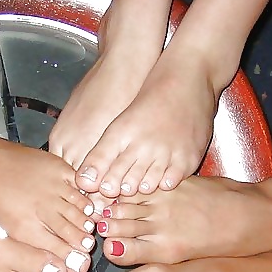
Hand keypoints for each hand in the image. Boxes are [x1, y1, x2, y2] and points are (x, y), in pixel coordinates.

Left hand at [73, 54, 218, 198]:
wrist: (186, 79)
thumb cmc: (149, 101)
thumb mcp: (119, 125)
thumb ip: (101, 155)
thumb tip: (84, 183)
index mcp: (119, 136)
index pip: (102, 177)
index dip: (101, 188)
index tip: (102, 191)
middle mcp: (141, 145)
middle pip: (123, 185)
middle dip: (119, 192)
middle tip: (120, 192)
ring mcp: (166, 152)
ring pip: (146, 187)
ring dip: (141, 189)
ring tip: (140, 183)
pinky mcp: (187, 157)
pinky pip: (170, 184)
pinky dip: (163, 184)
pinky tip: (160, 177)